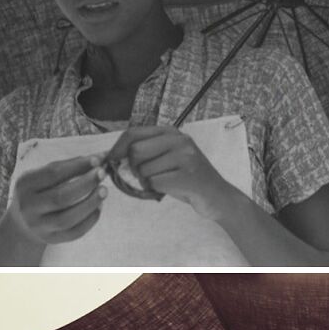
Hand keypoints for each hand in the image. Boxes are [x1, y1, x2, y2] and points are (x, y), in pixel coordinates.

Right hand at [8, 155, 107, 244]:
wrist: (23, 222)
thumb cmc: (39, 191)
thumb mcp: (43, 175)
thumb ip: (68, 166)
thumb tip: (100, 157)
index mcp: (25, 185)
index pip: (53, 174)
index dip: (77, 166)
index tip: (97, 159)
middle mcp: (29, 207)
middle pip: (60, 197)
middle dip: (86, 184)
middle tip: (103, 173)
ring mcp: (40, 226)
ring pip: (68, 218)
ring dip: (91, 203)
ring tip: (104, 190)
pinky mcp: (53, 239)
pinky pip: (75, 232)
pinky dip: (91, 218)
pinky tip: (99, 206)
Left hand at [107, 126, 237, 219]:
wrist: (219, 197)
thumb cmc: (188, 179)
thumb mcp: (169, 157)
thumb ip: (146, 152)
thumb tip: (111, 157)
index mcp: (172, 132)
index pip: (133, 133)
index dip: (117, 148)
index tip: (110, 161)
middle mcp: (179, 140)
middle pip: (135, 152)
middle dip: (134, 169)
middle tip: (147, 178)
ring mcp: (185, 157)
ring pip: (143, 170)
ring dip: (147, 183)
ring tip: (164, 183)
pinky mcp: (188, 176)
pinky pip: (154, 183)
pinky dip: (156, 191)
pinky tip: (170, 190)